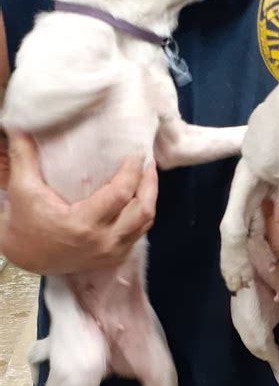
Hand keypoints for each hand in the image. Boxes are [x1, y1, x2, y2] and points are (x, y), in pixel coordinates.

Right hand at [0, 133, 157, 273]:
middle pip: (142, 210)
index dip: (132, 172)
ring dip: (150, 198)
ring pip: (145, 223)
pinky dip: (142, 214)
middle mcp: (102, 242)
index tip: (136, 153)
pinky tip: (139, 197)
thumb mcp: (23, 189)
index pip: (119, 195)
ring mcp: (111, 253)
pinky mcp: (114, 258)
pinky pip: (138, 234)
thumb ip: (24, 156)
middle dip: (150, 183)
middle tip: (148, 162)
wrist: (26, 259)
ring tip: (147, 176)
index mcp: (82, 224)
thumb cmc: (25, 224)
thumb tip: (21, 125)